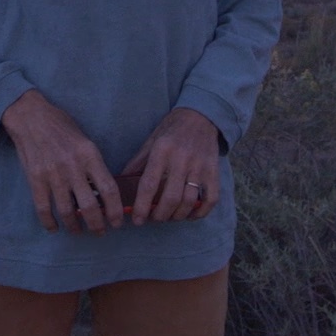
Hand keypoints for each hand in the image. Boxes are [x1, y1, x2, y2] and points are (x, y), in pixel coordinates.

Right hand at [1, 90, 121, 234]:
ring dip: (74, 227)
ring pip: (67, 211)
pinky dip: (49, 223)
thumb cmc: (62, 127)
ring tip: (78, 231)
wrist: (30, 116)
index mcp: (90, 155)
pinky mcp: (35, 179)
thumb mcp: (85, 141)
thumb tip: (102, 194)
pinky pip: (43, 209)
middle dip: (97, 225)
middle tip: (99, 231)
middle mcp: (73, 166)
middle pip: (90, 206)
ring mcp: (53, 174)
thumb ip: (93, 166)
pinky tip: (54, 228)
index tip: (117, 222)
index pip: (109, 189)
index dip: (115, 210)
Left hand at [121, 108, 220, 225]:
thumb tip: (120, 182)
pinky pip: (211, 199)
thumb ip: (137, 162)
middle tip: (154, 219)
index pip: (149, 185)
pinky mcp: (214, 171)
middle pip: (170, 198)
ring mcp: (200, 166)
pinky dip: (200, 212)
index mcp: (162, 151)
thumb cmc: (172, 129)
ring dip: (177, 216)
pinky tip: (190, 215)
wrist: (201, 115)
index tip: (137, 220)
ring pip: (189, 202)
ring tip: (169, 217)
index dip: (141, 206)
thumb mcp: (151, 141)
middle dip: (160, 215)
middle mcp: (181, 159)